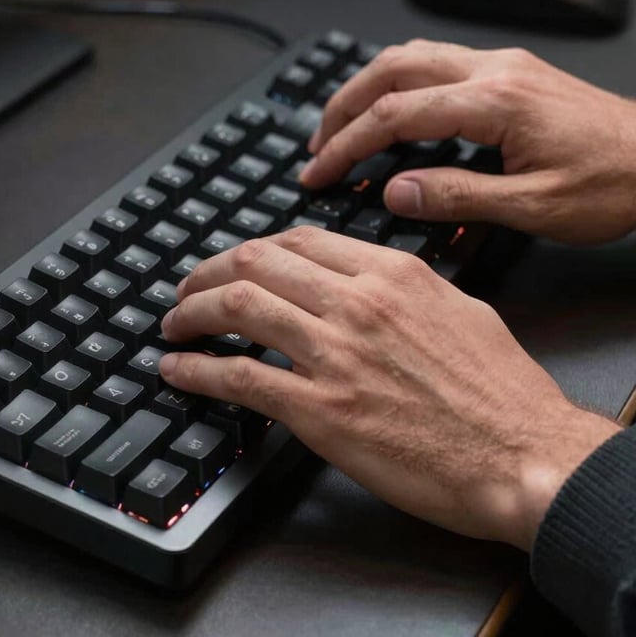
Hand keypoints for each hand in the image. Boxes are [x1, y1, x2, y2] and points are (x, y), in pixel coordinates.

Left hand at [159, 228, 620, 549]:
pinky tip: (176, 371)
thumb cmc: (500, 391)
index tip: (235, 263)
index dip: (254, 250)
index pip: (297, 241)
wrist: (523, 455)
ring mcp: (334, 355)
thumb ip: (401, 289)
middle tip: (188, 289)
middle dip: (208, 272)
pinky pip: (239, 378)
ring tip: (174, 324)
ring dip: (192, 314)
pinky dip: (197, 370)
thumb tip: (363, 283)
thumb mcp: (456, 310)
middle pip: (256, 263)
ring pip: (238, 307)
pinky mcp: (320, 411)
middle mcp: (356, 303)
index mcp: (390, 274)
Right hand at [300, 39, 635, 243]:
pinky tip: (388, 107)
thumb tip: (396, 192)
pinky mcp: (509, 73)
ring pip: (410, 57)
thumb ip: (458, 197)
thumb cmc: (613, 184)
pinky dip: (396, 82)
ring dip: (365, 88)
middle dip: (341, 108)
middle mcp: (493, 71)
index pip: (394, 115)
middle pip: (390, 71)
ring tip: (339, 125)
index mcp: (495, 102)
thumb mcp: (533, 206)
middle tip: (315, 147)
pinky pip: (434, 62)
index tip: (317, 172)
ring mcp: (501, 65)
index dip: (346, 145)